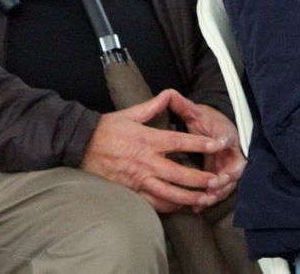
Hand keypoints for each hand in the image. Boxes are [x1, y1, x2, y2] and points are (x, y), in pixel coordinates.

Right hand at [79, 89, 231, 213]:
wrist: (81, 146)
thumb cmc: (106, 129)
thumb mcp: (130, 113)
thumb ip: (153, 106)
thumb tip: (169, 94)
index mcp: (147, 139)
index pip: (179, 142)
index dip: (200, 144)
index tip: (217, 144)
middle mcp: (146, 161)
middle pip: (179, 174)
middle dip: (201, 179)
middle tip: (218, 181)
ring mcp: (139, 179)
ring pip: (169, 193)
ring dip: (189, 197)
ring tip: (206, 199)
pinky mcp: (131, 192)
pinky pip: (154, 203)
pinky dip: (170, 206)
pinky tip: (182, 206)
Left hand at [175, 99, 243, 204]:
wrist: (213, 128)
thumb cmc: (204, 120)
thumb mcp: (194, 112)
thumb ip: (183, 105)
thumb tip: (170, 93)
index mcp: (225, 133)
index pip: (228, 137)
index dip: (223, 141)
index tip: (218, 144)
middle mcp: (230, 151)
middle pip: (235, 167)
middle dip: (226, 176)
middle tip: (215, 183)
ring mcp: (228, 166)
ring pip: (228, 183)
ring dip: (219, 192)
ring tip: (206, 199)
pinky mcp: (221, 177)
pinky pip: (218, 190)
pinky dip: (210, 199)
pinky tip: (197, 207)